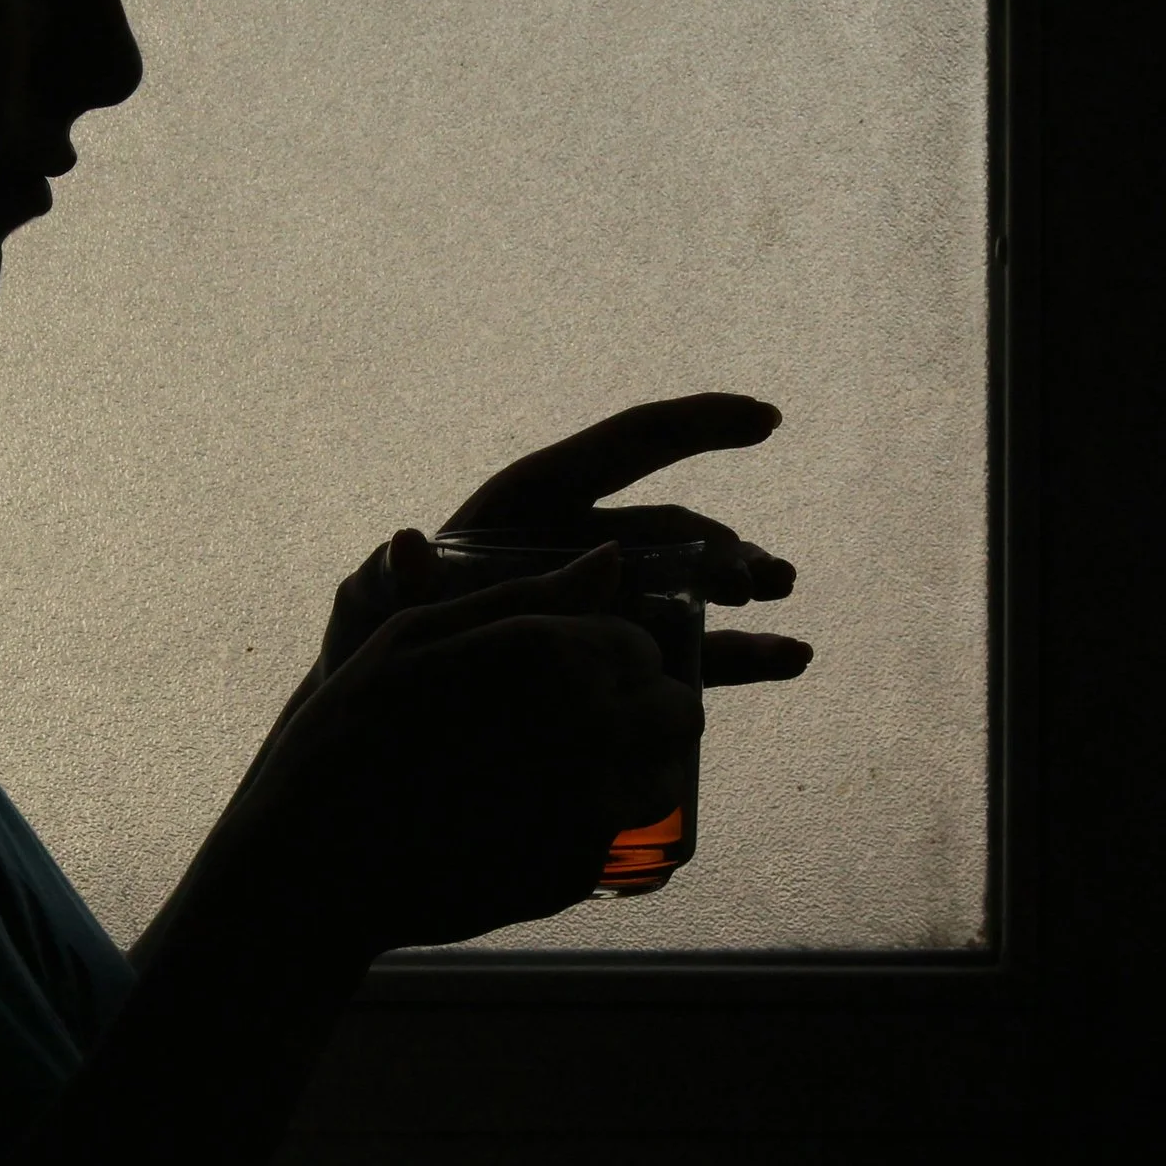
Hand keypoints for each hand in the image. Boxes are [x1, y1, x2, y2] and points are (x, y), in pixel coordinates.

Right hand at [238, 544, 703, 951]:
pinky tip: (538, 827)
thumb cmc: (352, 736)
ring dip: (637, 773)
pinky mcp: (581, 874)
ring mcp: (590, 806)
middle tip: (576, 730)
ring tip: (565, 780)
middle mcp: (588, 726)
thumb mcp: (416, 638)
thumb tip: (611, 560)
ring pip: (668, 779)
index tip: (568, 678)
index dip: (610, 658)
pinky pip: (631, 841)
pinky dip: (603, 833)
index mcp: (550, 653)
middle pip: (678, 710)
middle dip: (642, 712)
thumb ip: (525, 597)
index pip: (640, 645)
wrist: (315, 868)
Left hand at [313, 393, 811, 690]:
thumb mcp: (374, 616)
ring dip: (743, 588)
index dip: (697, 426)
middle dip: (723, 543)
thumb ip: (393, 584)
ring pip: (692, 587)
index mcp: (531, 507)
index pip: (626, 448)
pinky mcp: (623, 662)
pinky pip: (693, 656)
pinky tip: (792, 660)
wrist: (386, 743)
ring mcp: (608, 605)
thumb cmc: (372, 660)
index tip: (768, 421)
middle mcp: (580, 547)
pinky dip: (743, 657)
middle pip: (670, 528)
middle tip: (758, 577)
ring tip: (780, 595)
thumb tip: (404, 542)